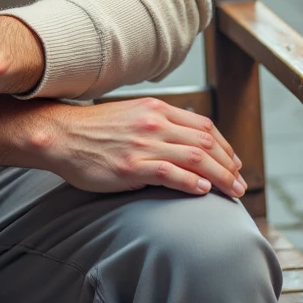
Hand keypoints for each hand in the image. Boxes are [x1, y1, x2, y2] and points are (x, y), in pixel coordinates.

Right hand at [37, 95, 245, 199]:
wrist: (61, 135)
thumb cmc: (94, 131)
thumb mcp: (131, 116)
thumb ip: (158, 124)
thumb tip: (184, 140)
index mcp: (156, 109)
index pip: (204, 126)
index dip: (225, 146)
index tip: (234, 163)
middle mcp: (154, 123)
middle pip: (206, 143)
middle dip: (230, 165)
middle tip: (241, 184)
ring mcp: (143, 144)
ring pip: (196, 158)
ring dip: (221, 177)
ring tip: (234, 192)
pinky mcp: (132, 166)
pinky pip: (171, 173)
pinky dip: (193, 182)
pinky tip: (204, 191)